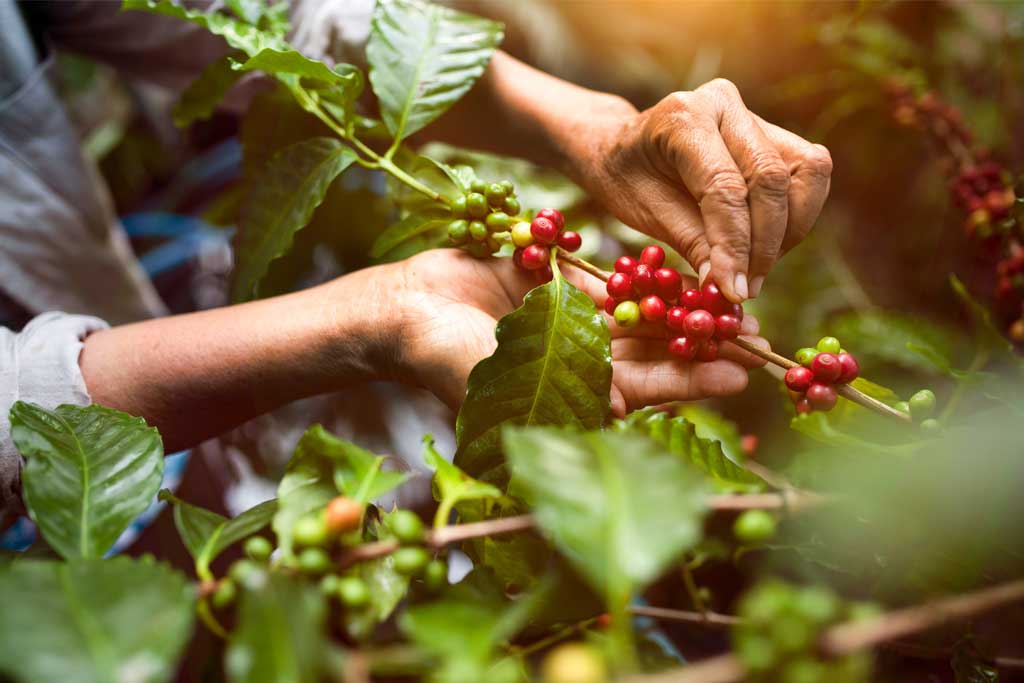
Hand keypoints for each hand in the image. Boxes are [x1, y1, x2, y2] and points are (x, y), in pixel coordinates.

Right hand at [388, 249, 766, 413]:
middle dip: (700, 345)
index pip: (643, 390)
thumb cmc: (438, 355)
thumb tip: (621, 409)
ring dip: (681, 309)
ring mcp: (567, 323)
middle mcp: (577, 362)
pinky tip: (681, 268)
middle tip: (755, 335)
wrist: (401, 309)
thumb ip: (556, 390)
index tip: (740, 373)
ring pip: (637, 315)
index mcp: (570, 394)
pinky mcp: (555, 287)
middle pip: (652, 353)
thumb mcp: (496, 379)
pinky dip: (641, 277)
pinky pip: (607, 281)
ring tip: (730, 299)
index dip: (691, 382)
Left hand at [564, 78, 832, 301]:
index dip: (735, 245)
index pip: (724, 187)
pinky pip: (807, 175)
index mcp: (682, 117)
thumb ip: (691, 243)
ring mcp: (753, 114)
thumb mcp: (644, 213)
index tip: (733, 291)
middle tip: (745, 288)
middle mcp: (724, 105)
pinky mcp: (775, 133)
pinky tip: (763, 247)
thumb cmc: (626, 179)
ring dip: (789, 231)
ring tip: (754, 269)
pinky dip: (795, 218)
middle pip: (771, 178)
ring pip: (806, 173)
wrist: (620, 148)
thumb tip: (730, 288)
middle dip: (765, 244)